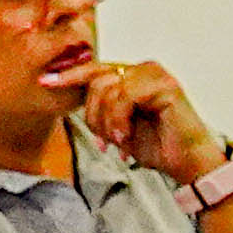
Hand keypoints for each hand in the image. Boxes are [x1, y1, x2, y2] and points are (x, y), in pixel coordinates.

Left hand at [66, 56, 232, 189]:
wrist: (187, 162)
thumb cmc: (157, 146)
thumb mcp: (117, 126)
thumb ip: (100, 108)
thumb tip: (70, 97)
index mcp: (132, 76)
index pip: (94, 69)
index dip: (69, 75)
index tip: (46, 82)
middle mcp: (143, 69)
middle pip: (97, 80)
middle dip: (93, 115)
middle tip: (106, 141)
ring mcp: (155, 74)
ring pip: (109, 88)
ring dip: (107, 121)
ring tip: (119, 141)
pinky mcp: (164, 84)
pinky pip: (125, 95)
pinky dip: (119, 120)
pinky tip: (126, 137)